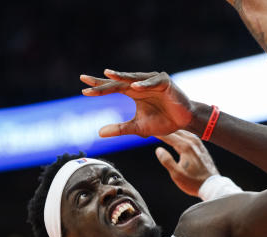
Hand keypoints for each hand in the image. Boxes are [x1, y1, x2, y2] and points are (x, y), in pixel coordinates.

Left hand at [81, 70, 198, 137]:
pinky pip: (153, 82)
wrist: (184, 121)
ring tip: (108, 75)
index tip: (82, 88)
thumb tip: (99, 133)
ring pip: (134, 78)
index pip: (112, 88)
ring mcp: (152, 81)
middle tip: (86, 80)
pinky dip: (145, 84)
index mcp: (132, 92)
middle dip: (103, 81)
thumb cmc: (162, 121)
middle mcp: (140, 84)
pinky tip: (135, 87)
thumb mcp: (138, 128)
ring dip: (122, 77)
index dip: (98, 88)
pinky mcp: (165, 82)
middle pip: (118, 81)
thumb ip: (120, 129)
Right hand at [155, 131, 220, 197]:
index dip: (158, 132)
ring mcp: (199, 144)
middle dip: (165, 129)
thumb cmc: (193, 182)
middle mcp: (193, 142)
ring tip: (164, 130)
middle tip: (155, 128)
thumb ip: (167, 161)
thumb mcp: (177, 175)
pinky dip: (181, 134)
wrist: (212, 185)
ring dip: (173, 131)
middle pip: (175, 131)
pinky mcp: (202, 147)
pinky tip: (178, 136)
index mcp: (185, 147)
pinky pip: (190, 135)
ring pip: (183, 132)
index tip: (149, 129)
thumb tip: (158, 149)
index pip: (168, 136)